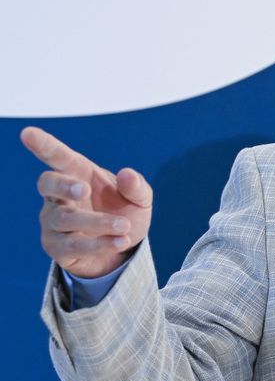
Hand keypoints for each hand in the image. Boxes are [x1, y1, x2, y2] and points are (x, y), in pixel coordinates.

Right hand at [21, 127, 152, 278]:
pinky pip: (72, 245)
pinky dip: (99, 243)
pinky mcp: (57, 247)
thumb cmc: (124, 213)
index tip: (27, 133)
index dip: (43, 145)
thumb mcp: (140, 200)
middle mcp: (60, 196)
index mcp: (78, 174)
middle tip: (84, 189)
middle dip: (63, 184)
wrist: (123, 247)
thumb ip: (137, 187)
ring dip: (97, 222)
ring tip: (124, 226)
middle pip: (47, 183)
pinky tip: (120, 242)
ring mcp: (54, 222)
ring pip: (64, 218)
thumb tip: (128, 174)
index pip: (57, 157)